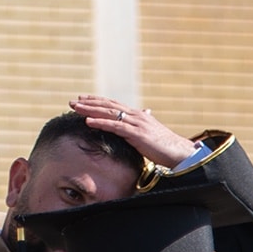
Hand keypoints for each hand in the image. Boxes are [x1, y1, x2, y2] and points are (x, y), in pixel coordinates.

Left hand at [69, 96, 195, 168]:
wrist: (179, 152)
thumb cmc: (165, 147)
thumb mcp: (150, 135)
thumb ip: (141, 128)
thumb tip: (141, 119)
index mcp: (138, 115)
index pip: (114, 104)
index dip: (98, 101)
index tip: (83, 98)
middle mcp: (136, 115)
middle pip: (108, 105)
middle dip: (89, 102)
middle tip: (73, 101)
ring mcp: (136, 123)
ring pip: (109, 113)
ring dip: (90, 110)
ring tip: (75, 108)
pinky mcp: (136, 133)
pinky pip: (115, 126)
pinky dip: (100, 123)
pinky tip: (88, 121)